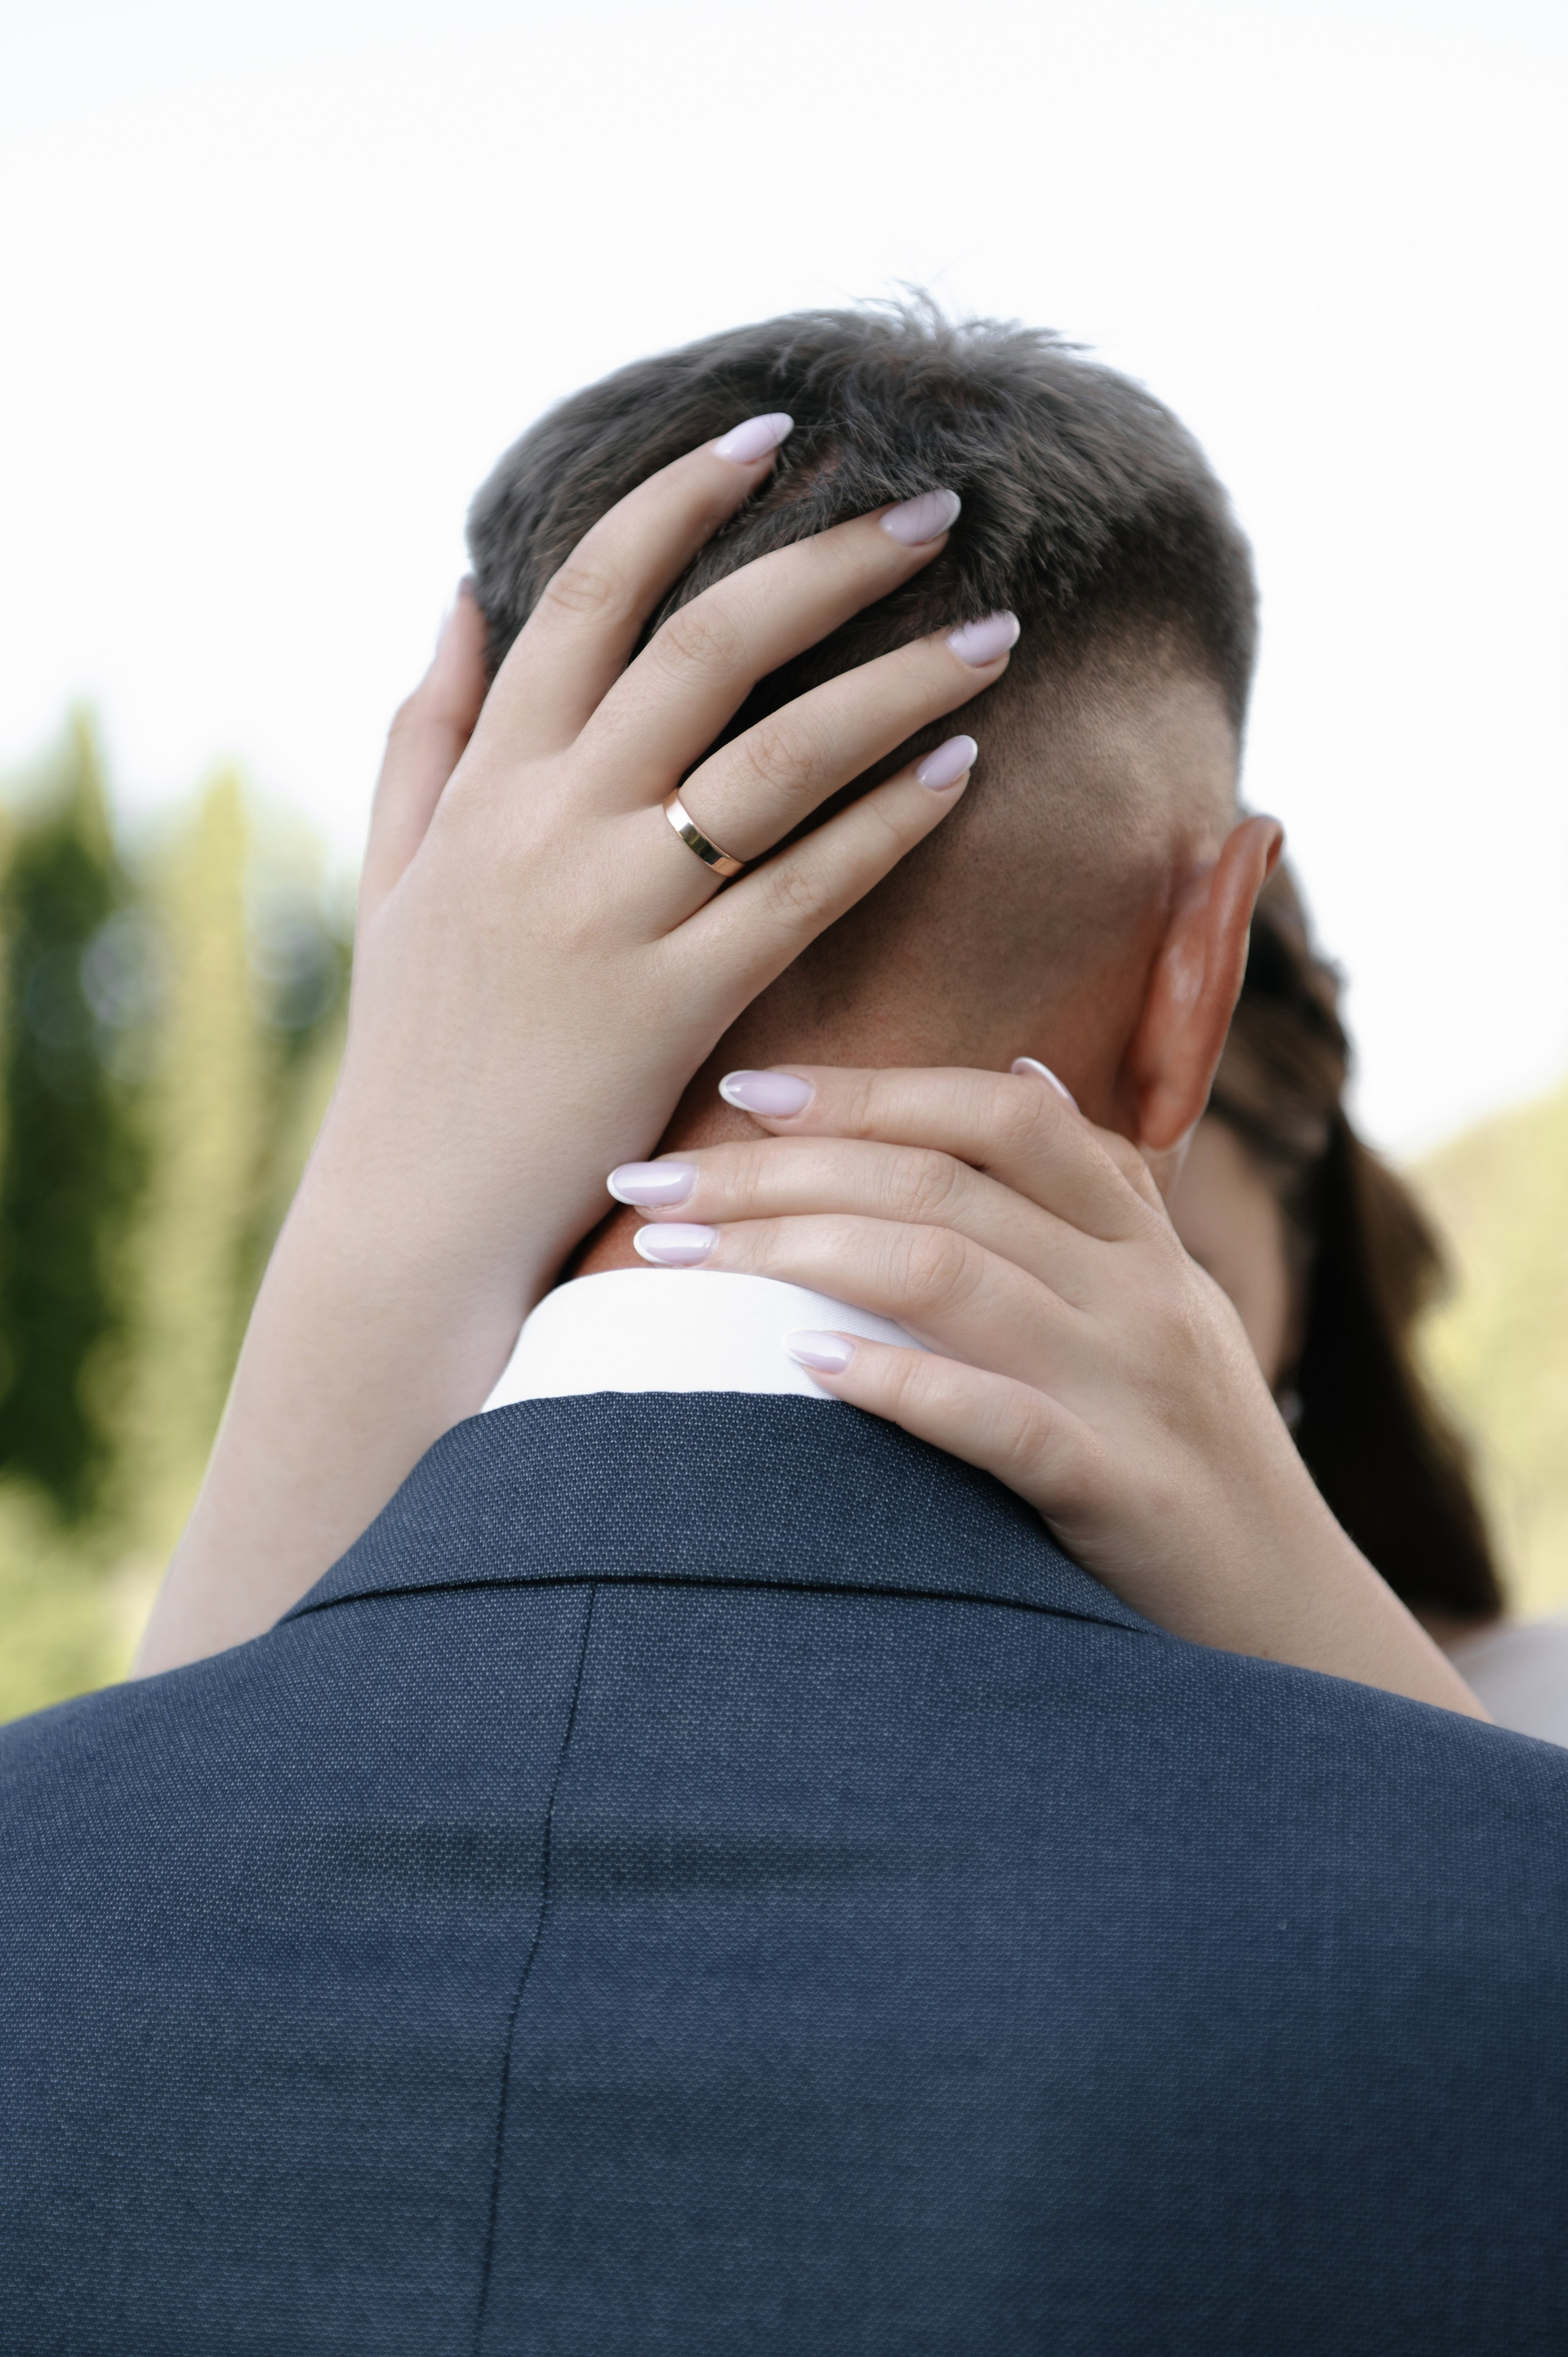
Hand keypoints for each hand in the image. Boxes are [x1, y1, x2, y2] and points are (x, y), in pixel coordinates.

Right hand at [139, 435, 1013, 1671]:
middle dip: (832, 561)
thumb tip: (460, 597)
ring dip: (900, 680)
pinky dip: (889, 819)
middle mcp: (549, 824)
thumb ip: (426, 733)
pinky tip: (962, 768)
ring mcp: (614, 912)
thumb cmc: (417, 1047)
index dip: (683, 496)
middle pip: (710, 646)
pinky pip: (807, 887)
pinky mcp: (678, 1005)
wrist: (418, 1219)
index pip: (588, 594)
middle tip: (937, 509)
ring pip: (780, 756)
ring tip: (996, 635)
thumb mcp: (394, 877)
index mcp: (487, 780)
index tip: (773, 432)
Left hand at [615, 1064, 1485, 1714]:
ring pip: (952, 1275)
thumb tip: (1025, 1072)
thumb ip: (1101, 1196)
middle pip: (944, 1184)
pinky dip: (898, 1382)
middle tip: (650, 1186)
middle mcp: (1141, 1294)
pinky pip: (998, 1419)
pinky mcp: (1123, 1493)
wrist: (1294, 1623)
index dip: (869, 1090)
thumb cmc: (1189, 1459)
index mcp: (1140, 1242)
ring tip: (681, 1256)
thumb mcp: (1163, 1308)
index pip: (1002, 1116)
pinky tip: (801, 1365)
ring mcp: (1135, 1389)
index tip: (740, 1092)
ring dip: (797, 1250)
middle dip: (780, 1170)